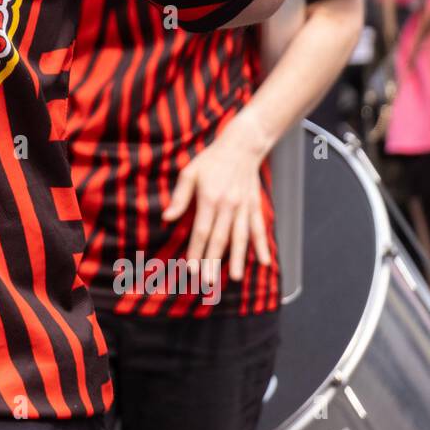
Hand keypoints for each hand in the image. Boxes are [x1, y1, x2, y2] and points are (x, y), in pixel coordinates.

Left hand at [164, 113, 273, 281]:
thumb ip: (179, 197)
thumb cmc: (211, 160)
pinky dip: (261, 246)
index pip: (201, 230)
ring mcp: (244, 207)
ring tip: (234, 278)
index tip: (191, 268)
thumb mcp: (189, 173)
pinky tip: (263, 262)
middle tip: (207, 282)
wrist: (242, 146)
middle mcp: (228, 205)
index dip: (196, 250)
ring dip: (237, 259)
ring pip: (240, 238)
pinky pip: (259, 229)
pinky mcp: (254, 207)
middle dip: (213, 262)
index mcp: (209, 198)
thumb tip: (166, 218)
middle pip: (220, 238)